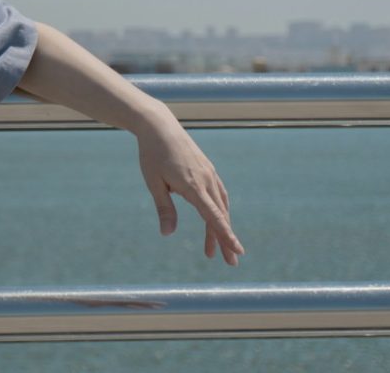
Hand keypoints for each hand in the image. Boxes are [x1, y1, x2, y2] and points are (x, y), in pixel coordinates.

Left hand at [134, 104, 244, 264]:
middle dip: (225, 240)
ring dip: (221, 228)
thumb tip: (167, 234)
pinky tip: (216, 220)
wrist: (159, 126)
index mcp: (193, 186)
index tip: (237, 251)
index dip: (225, 235)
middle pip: (220, 215)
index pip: (213, 216)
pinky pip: (219, 195)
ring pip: (221, 206)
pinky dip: (220, 211)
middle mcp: (206, 180)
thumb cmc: (152, 155)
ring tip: (216, 249)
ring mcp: (209, 174)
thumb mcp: (153, 183)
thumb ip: (164, 208)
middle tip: (230, 263)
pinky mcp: (207, 170)